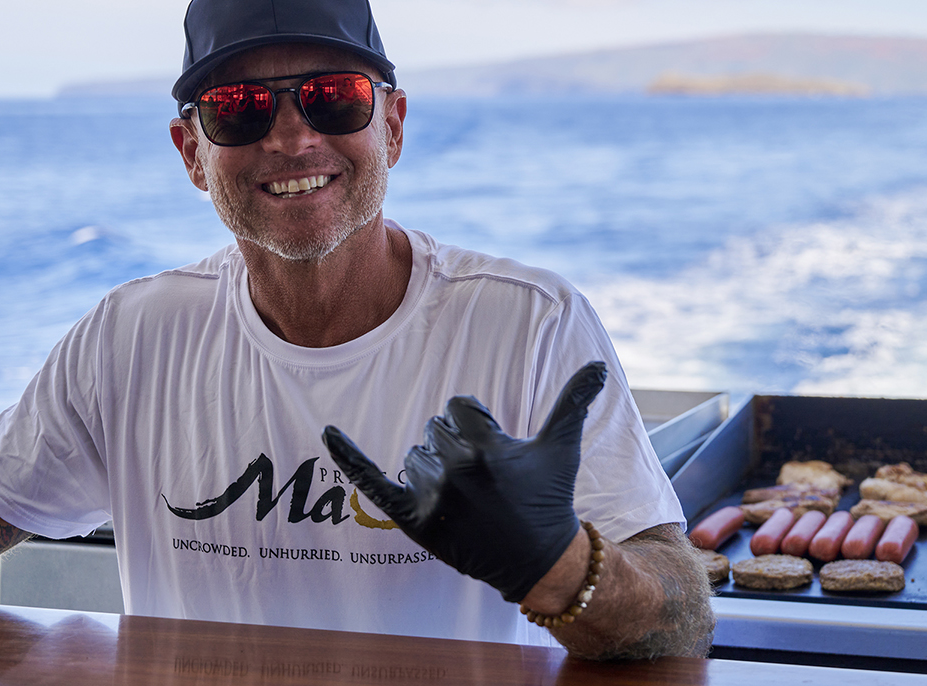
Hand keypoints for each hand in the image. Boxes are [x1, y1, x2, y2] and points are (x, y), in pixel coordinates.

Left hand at [323, 361, 606, 602]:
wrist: (537, 561)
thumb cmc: (548, 498)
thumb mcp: (562, 447)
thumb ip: (574, 401)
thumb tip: (601, 365)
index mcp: (487, 447)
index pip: (456, 407)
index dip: (473, 422)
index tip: (490, 446)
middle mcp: (457, 471)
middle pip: (434, 430)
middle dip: (455, 445)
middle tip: (481, 476)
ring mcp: (433, 499)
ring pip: (414, 456)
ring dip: (433, 467)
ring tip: (464, 493)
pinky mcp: (414, 522)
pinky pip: (373, 483)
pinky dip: (348, 458)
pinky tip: (325, 432)